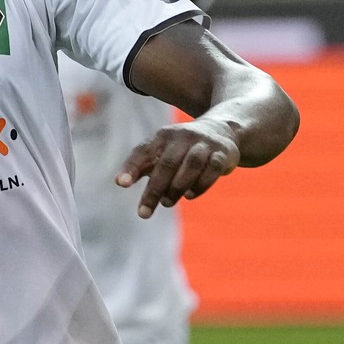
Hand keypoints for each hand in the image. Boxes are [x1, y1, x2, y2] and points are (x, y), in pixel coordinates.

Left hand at [116, 118, 238, 218]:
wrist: (220, 131)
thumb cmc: (181, 148)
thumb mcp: (160, 152)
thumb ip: (141, 166)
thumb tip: (120, 182)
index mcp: (162, 136)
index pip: (144, 150)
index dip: (132, 166)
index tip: (121, 184)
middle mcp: (182, 136)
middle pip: (167, 163)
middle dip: (154, 190)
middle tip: (143, 213)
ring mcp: (204, 143)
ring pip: (191, 165)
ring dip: (177, 187)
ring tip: (167, 203)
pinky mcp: (223, 153)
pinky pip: (212, 169)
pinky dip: (200, 185)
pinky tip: (189, 195)